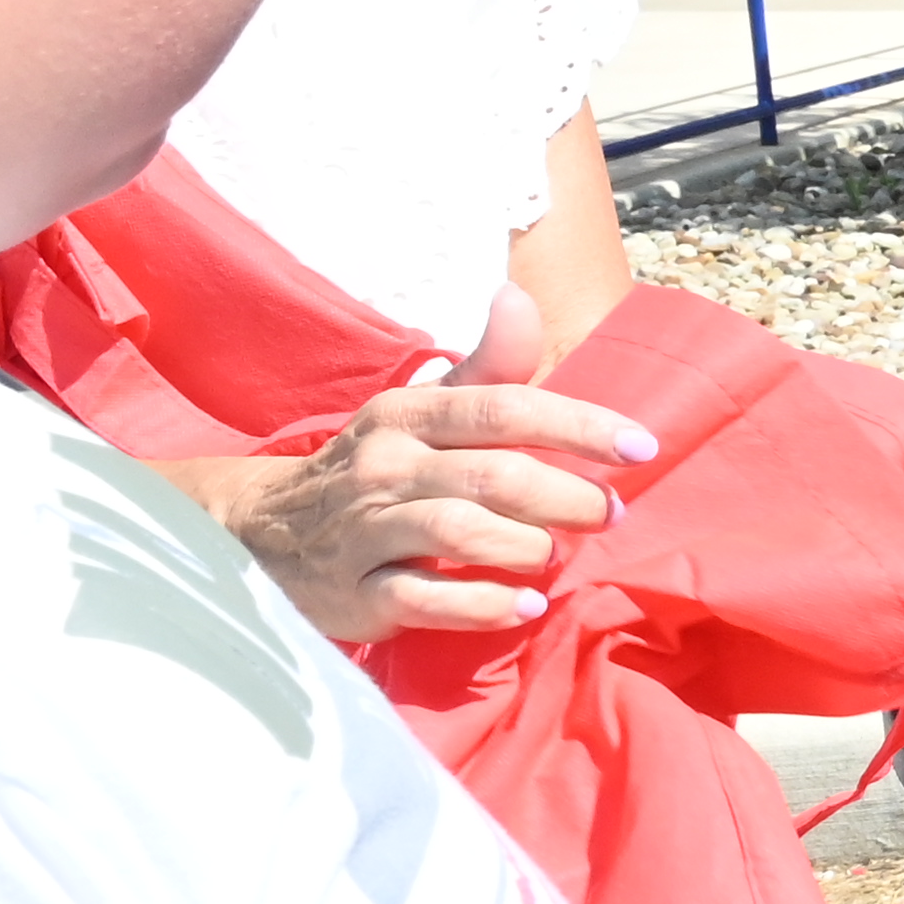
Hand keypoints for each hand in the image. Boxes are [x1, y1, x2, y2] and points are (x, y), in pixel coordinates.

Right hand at [205, 285, 659, 640]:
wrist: (262, 533)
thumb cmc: (376, 467)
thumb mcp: (421, 409)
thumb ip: (486, 368)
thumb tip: (519, 297)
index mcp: (408, 414)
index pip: (503, 408)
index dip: (578, 425)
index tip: (641, 447)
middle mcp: (385, 467)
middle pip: (491, 474)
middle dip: (565, 496)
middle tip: (607, 515)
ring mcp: (366, 531)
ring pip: (458, 532)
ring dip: (524, 546)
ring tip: (555, 556)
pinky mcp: (357, 593)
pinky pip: (424, 599)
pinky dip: (481, 605)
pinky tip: (522, 606)